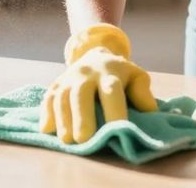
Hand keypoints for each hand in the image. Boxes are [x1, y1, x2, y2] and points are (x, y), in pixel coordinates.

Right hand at [39, 23, 157, 143]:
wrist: (95, 54)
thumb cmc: (120, 74)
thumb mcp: (136, 76)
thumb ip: (142, 93)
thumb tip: (149, 112)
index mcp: (110, 72)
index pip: (112, 91)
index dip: (115, 110)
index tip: (118, 129)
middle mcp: (87, 73)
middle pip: (82, 94)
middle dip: (82, 116)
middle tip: (83, 139)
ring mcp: (69, 78)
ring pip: (62, 97)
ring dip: (63, 119)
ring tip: (66, 140)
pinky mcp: (56, 84)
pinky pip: (48, 97)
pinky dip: (46, 113)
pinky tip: (46, 129)